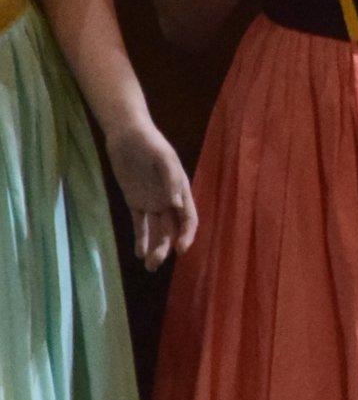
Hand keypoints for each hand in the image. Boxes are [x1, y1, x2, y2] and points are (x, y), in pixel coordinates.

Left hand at [104, 115, 197, 267]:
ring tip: (148, 265)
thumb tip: (177, 206)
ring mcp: (152, 201)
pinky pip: (140, 224)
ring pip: (157, 230)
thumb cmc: (149, 142)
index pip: (188, 219)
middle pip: (172, 229)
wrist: (127, 134)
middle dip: (166, 247)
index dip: (187, 235)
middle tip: (156, 263)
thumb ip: (170, 180)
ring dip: (154, 247)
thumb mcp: (162, 158)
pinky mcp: (136, 201)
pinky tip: (139, 253)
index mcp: (181, 190)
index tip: (180, 250)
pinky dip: (140, 238)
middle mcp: (169, 199)